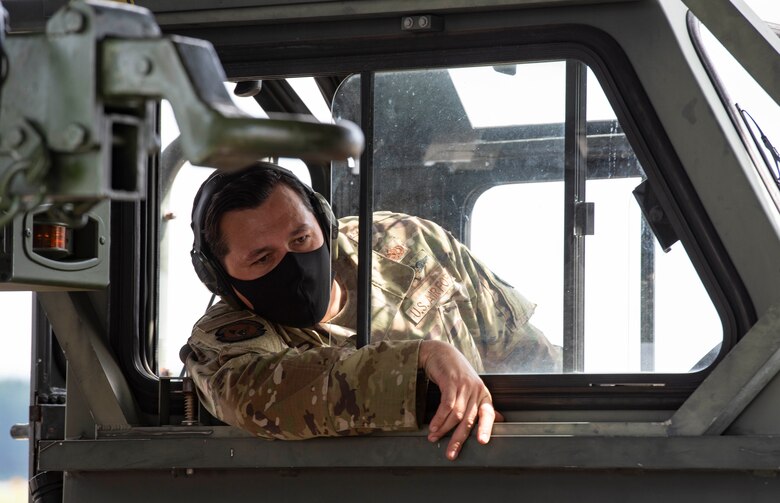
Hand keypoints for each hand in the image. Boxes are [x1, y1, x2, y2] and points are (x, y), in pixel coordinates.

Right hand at [418, 340, 502, 460]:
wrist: (440, 353)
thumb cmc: (455, 373)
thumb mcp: (470, 389)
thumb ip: (480, 404)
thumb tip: (498, 419)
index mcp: (483, 394)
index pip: (488, 414)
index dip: (486, 428)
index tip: (481, 442)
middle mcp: (476, 390)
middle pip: (469, 419)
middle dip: (459, 438)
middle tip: (451, 453)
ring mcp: (464, 385)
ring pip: (456, 414)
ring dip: (443, 429)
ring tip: (434, 438)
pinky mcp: (451, 381)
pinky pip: (446, 405)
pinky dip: (439, 418)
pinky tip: (433, 426)